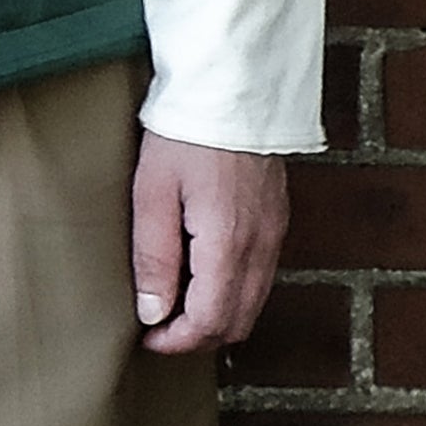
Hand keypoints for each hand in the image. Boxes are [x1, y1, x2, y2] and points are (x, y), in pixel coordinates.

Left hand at [129, 139, 288, 354]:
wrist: (232, 84)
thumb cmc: (186, 133)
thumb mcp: (152, 193)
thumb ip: (154, 257)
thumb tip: (153, 312)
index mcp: (228, 244)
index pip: (211, 322)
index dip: (177, 342)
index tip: (148, 337)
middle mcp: (261, 245)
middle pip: (238, 321)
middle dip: (198, 335)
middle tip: (159, 327)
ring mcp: (275, 231)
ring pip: (253, 301)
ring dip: (217, 314)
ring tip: (176, 302)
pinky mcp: (277, 217)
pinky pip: (261, 275)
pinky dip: (234, 290)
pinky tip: (203, 273)